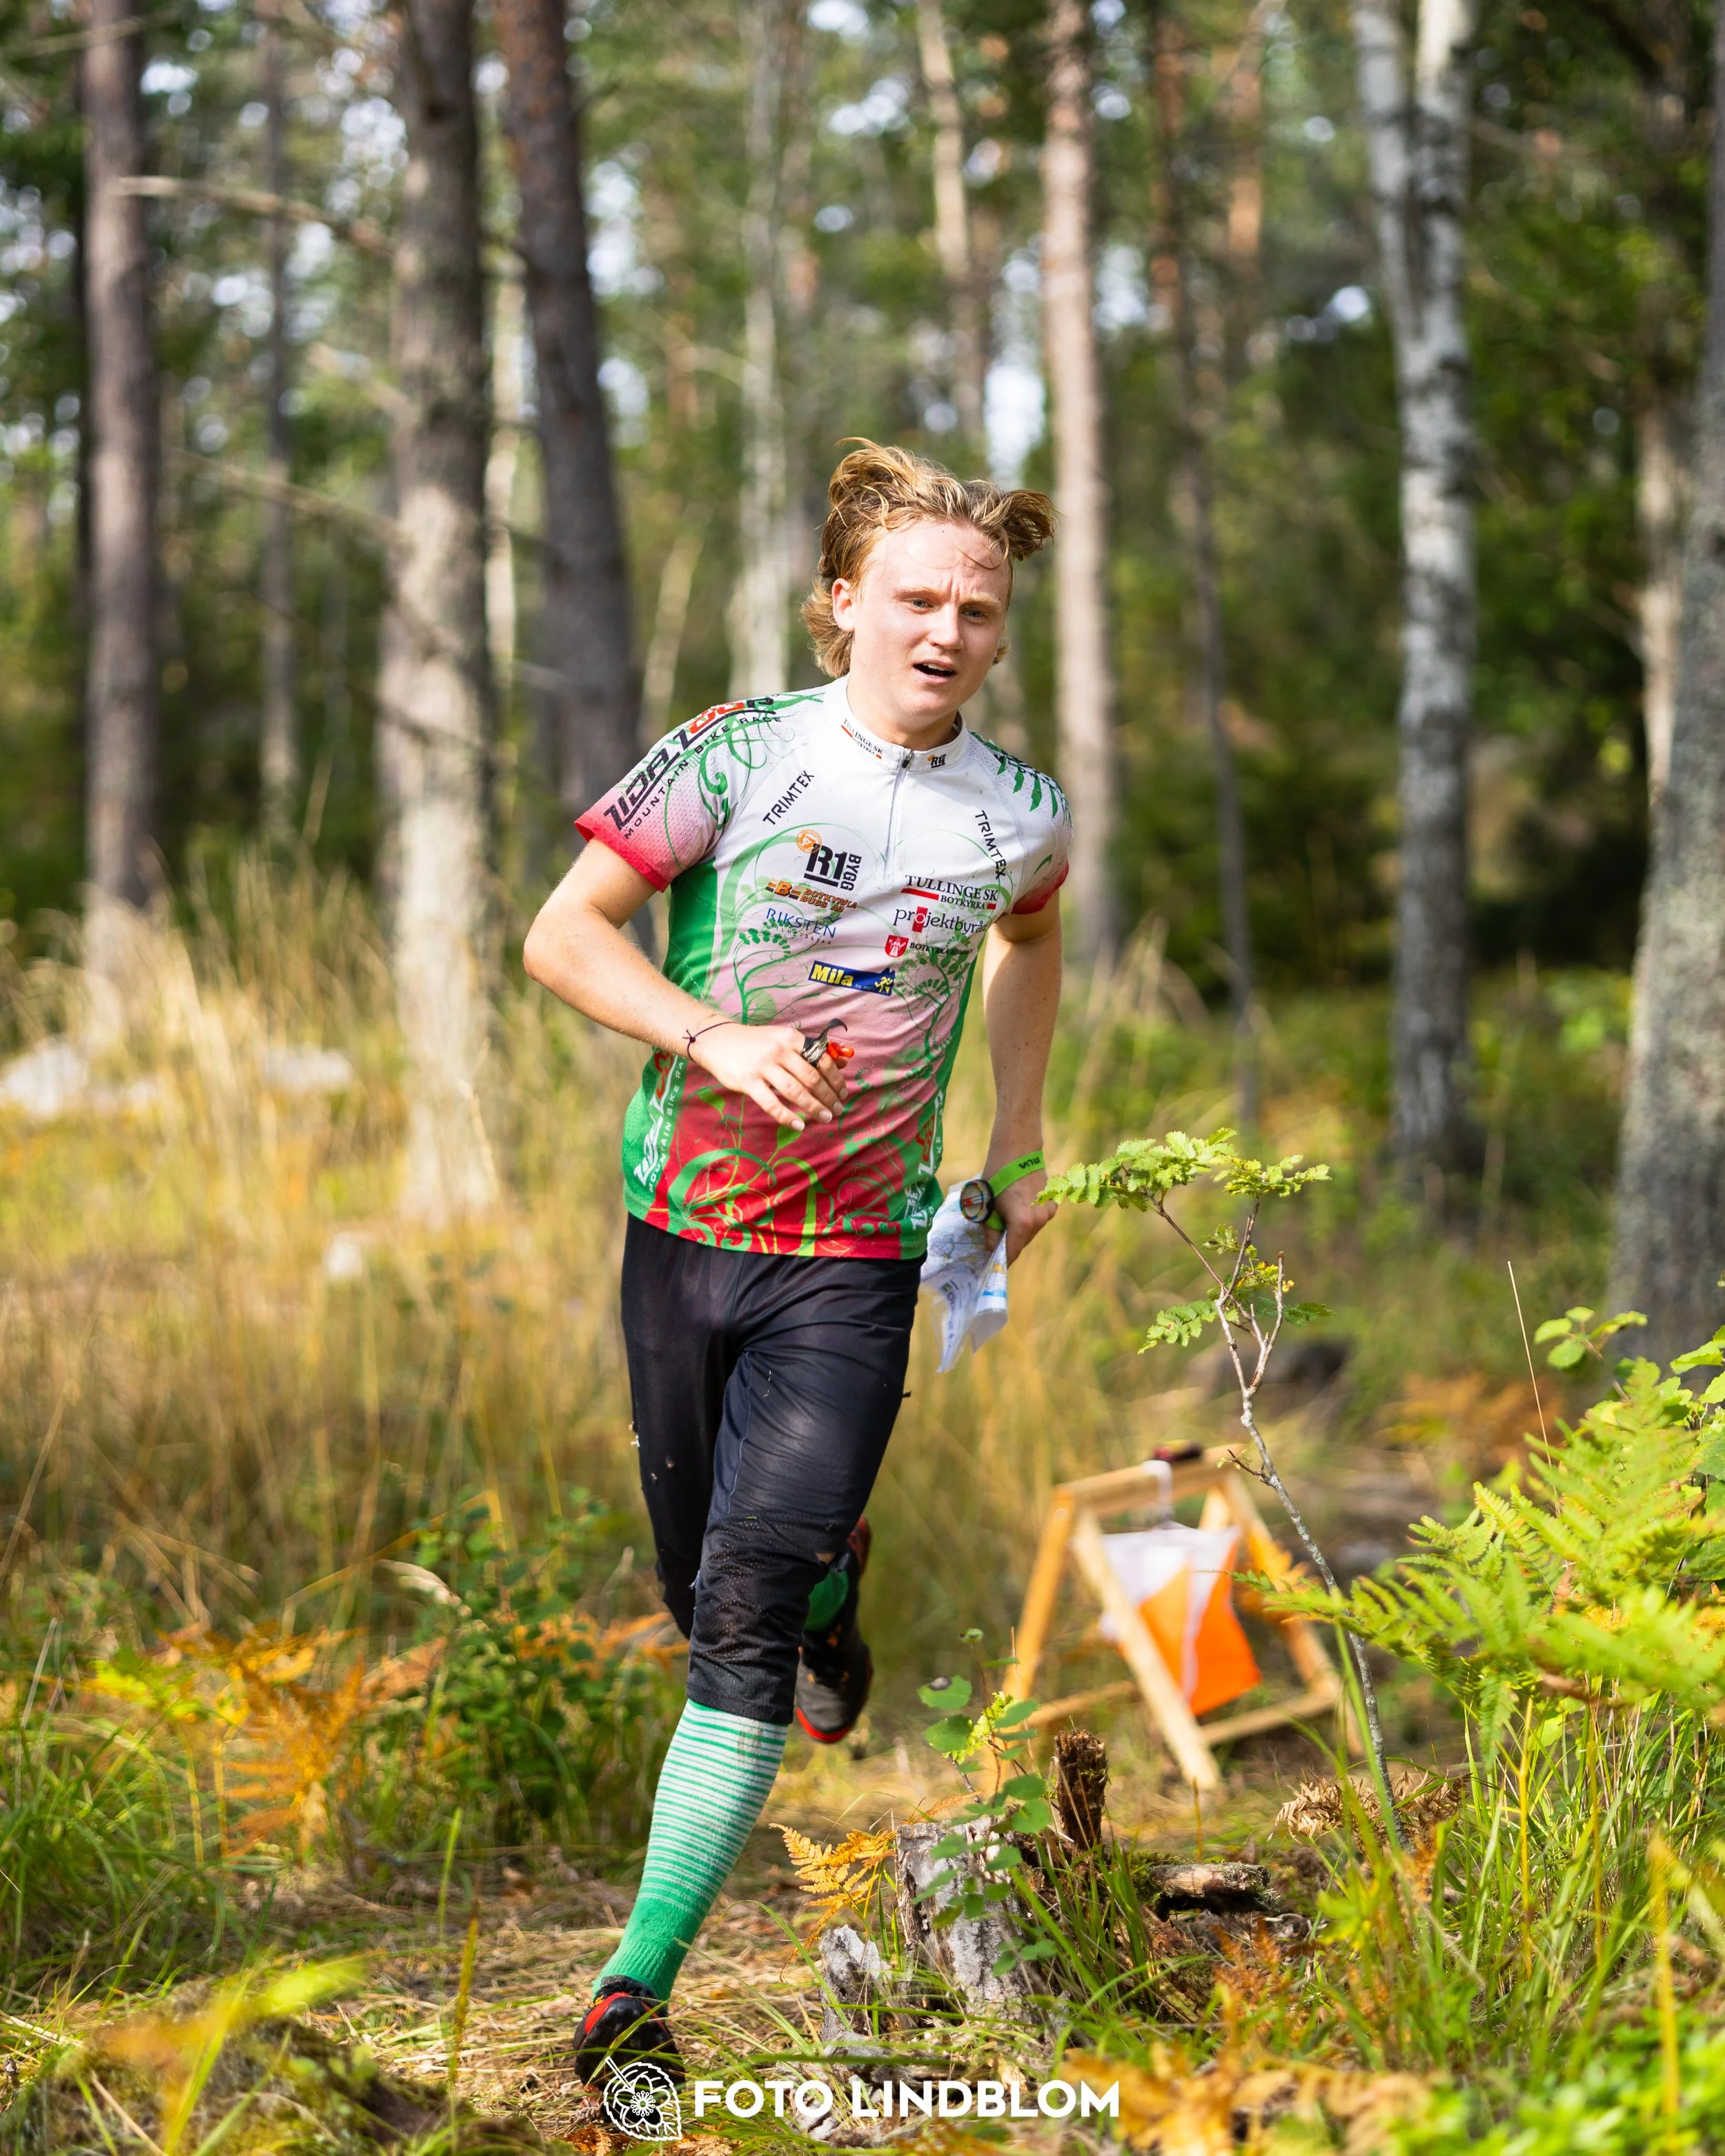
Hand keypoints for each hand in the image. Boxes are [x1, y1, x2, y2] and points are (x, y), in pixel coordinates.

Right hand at [687, 1021, 850, 1131]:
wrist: (719, 1041)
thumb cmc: (757, 1043)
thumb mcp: (784, 1039)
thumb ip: (811, 1051)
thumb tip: (843, 1063)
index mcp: (791, 1038)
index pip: (822, 1060)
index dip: (835, 1079)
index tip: (843, 1093)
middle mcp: (779, 1050)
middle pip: (811, 1078)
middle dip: (828, 1097)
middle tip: (836, 1110)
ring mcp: (763, 1066)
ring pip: (795, 1092)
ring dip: (814, 1108)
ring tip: (824, 1118)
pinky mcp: (748, 1081)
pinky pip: (772, 1104)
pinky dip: (788, 1117)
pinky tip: (799, 1124)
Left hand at [993, 1167, 1054, 1265]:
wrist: (1018, 1150)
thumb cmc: (998, 1176)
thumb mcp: (988, 1206)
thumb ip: (990, 1231)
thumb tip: (991, 1249)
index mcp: (1023, 1222)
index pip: (1011, 1252)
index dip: (1000, 1261)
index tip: (991, 1266)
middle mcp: (1040, 1220)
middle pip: (1022, 1242)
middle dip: (1008, 1244)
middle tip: (993, 1240)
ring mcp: (1048, 1212)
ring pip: (1030, 1231)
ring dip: (1017, 1231)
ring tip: (1003, 1217)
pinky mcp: (1052, 1203)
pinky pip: (1037, 1220)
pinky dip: (1026, 1220)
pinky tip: (1016, 1206)